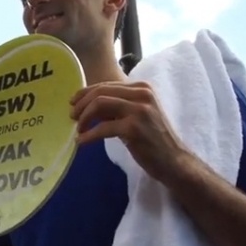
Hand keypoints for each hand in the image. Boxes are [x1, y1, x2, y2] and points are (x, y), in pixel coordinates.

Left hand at [69, 81, 189, 181]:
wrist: (174, 160)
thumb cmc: (154, 139)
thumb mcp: (136, 115)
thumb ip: (116, 107)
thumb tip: (88, 106)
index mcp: (142, 88)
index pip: (106, 85)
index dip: (86, 93)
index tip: (73, 103)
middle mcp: (142, 94)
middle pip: (100, 92)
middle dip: (81, 104)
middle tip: (71, 116)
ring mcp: (139, 110)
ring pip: (99, 104)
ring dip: (83, 117)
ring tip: (77, 128)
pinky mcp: (134, 128)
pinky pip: (102, 128)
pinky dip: (88, 135)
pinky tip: (81, 141)